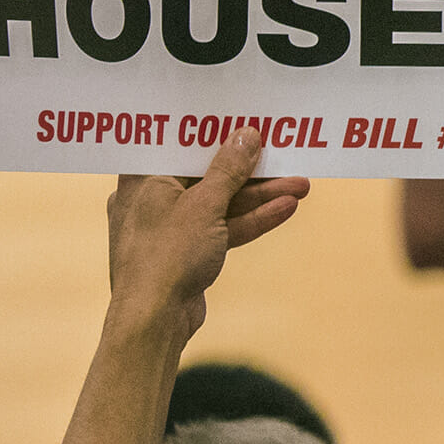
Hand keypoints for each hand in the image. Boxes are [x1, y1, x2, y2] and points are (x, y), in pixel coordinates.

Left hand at [104, 130, 308, 344]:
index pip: (179, 145)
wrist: (155, 321)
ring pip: (220, 203)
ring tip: (301, 185)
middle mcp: (153, 200)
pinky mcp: (188, 252)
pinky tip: (285, 209)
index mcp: (142, 179)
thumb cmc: (166, 257)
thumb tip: (245, 136)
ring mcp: (172, 228)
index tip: (245, 123)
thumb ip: (227, 169)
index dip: (214, 133)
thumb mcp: (204, 205)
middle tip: (284, 156)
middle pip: (207, 174)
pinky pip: (222, 227)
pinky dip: (250, 219)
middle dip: (250, 170)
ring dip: (259, 195)